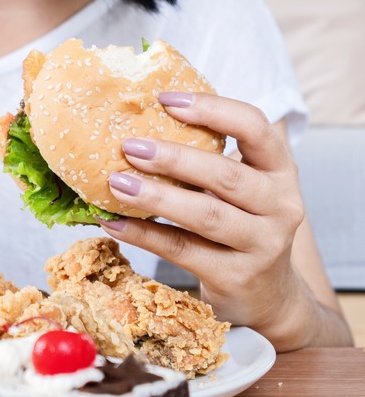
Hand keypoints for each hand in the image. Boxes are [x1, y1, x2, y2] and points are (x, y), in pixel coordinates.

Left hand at [98, 92, 307, 344]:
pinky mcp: (236, 277)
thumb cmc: (241, 230)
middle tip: (129, 147)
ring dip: (156, 197)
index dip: (212, 109)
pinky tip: (114, 223)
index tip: (165, 100)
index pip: (255, 128)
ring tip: (116, 183)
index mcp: (280, 172)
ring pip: (205, 215)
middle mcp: (281, 206)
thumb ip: (209, 162)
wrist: (268, 297)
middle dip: (174, 158)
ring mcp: (262, 245)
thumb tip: (138, 128)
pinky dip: (144, 235)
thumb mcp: (242, 192)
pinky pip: (182, 250)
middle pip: (226, 175)